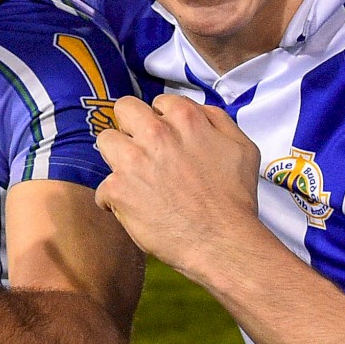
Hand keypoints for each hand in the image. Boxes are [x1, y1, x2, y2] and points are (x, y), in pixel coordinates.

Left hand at [94, 94, 269, 285]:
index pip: (159, 102)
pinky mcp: (118, 189)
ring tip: (131, 177)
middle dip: (131, 127)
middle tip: (141, 150)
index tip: (164, 138)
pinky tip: (132, 210)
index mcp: (185, 119)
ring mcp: (133, 160)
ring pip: (106, 140)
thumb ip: (217, 121)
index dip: (162, 120)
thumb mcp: (241, 147)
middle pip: (125, 109)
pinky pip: (103, 188)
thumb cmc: (235, 199)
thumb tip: (197, 112)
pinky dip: (114, 201)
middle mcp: (155, 133)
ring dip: (116, 157)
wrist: (222, 241)